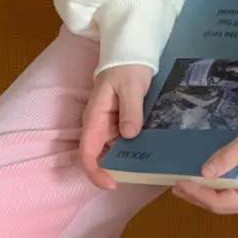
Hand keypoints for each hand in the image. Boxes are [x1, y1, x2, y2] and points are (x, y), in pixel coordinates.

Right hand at [80, 64, 153, 190]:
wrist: (131, 53)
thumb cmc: (127, 67)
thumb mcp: (131, 86)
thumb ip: (131, 110)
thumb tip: (130, 135)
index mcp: (94, 119)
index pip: (87, 153)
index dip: (96, 173)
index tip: (112, 184)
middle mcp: (98, 127)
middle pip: (99, 158)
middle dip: (114, 172)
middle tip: (139, 177)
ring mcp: (109, 127)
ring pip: (113, 153)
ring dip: (127, 163)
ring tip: (149, 168)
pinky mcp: (120, 124)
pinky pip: (124, 143)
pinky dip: (135, 151)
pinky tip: (151, 153)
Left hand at [172, 122, 237, 214]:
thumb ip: (230, 155)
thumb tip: (205, 172)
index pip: (224, 203)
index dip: (199, 195)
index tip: (179, 183)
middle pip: (230, 207)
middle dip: (202, 198)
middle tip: (178, 187)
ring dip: (215, 194)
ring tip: (192, 183)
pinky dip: (230, 189)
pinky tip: (218, 179)